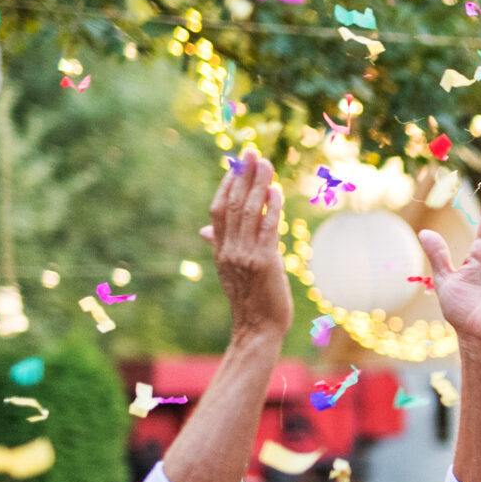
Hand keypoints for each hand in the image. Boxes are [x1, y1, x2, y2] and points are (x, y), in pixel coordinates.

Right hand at [201, 147, 290, 338]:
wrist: (258, 329)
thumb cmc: (250, 300)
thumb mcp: (230, 270)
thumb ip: (220, 245)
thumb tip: (205, 229)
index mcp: (220, 249)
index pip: (218, 210)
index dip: (226, 185)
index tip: (236, 164)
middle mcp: (229, 249)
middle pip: (233, 205)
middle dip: (242, 176)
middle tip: (250, 152)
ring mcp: (245, 256)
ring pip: (249, 212)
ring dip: (258, 184)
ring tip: (265, 163)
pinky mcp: (264, 263)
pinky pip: (267, 228)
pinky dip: (272, 208)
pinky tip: (276, 191)